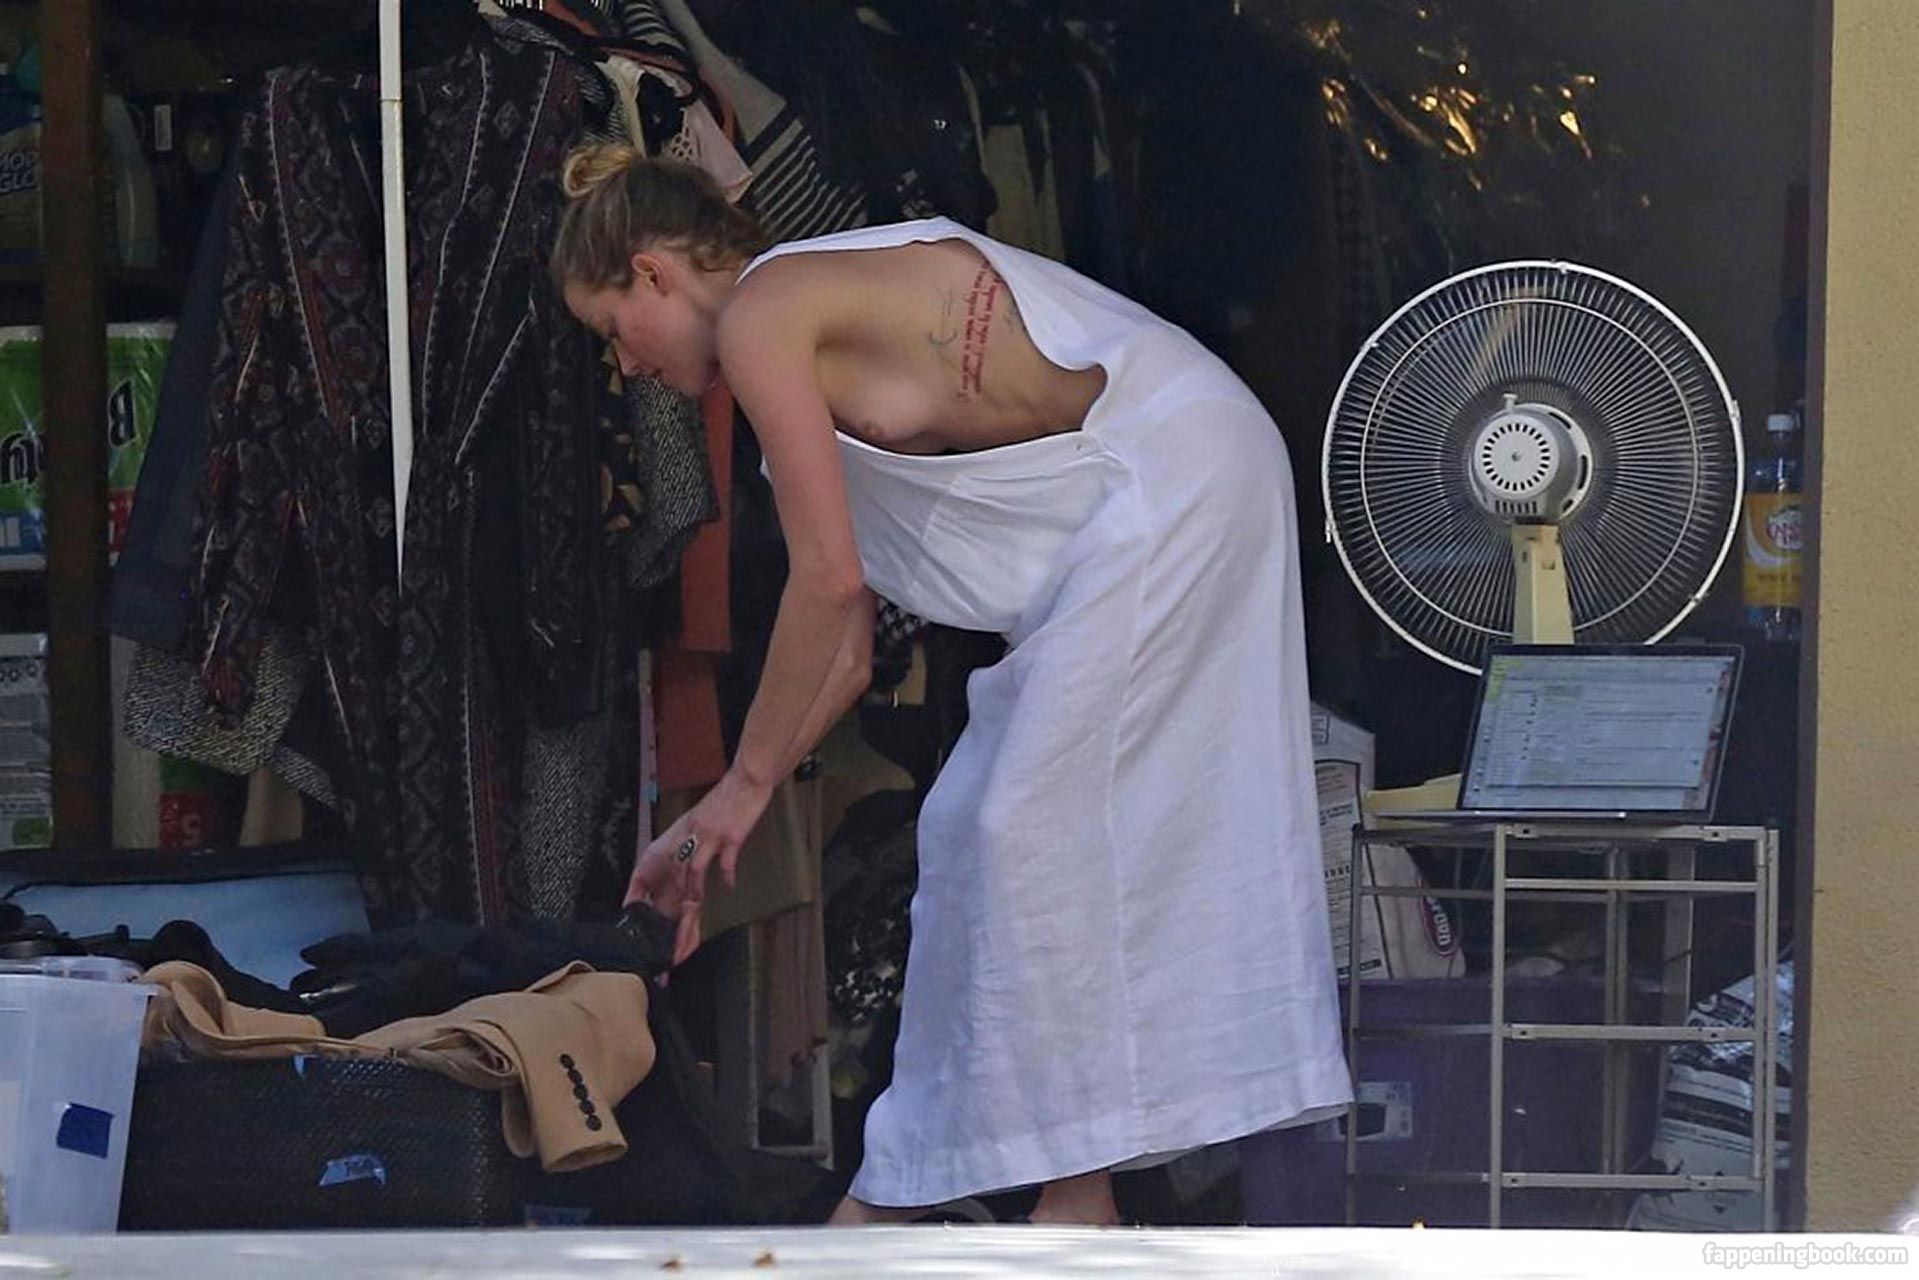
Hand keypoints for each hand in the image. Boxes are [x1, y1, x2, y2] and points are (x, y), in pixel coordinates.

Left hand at [624, 767, 774, 965]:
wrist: (745, 780)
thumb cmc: (723, 805)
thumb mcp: (696, 829)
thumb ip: (689, 856)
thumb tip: (687, 888)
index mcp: (674, 844)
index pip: (651, 882)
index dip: (649, 915)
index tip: (654, 943)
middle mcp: (686, 843)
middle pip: (674, 891)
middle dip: (672, 931)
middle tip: (671, 959)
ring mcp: (707, 839)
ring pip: (692, 879)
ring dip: (691, 909)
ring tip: (688, 937)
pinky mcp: (729, 835)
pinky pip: (724, 857)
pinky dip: (727, 873)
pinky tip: (728, 886)